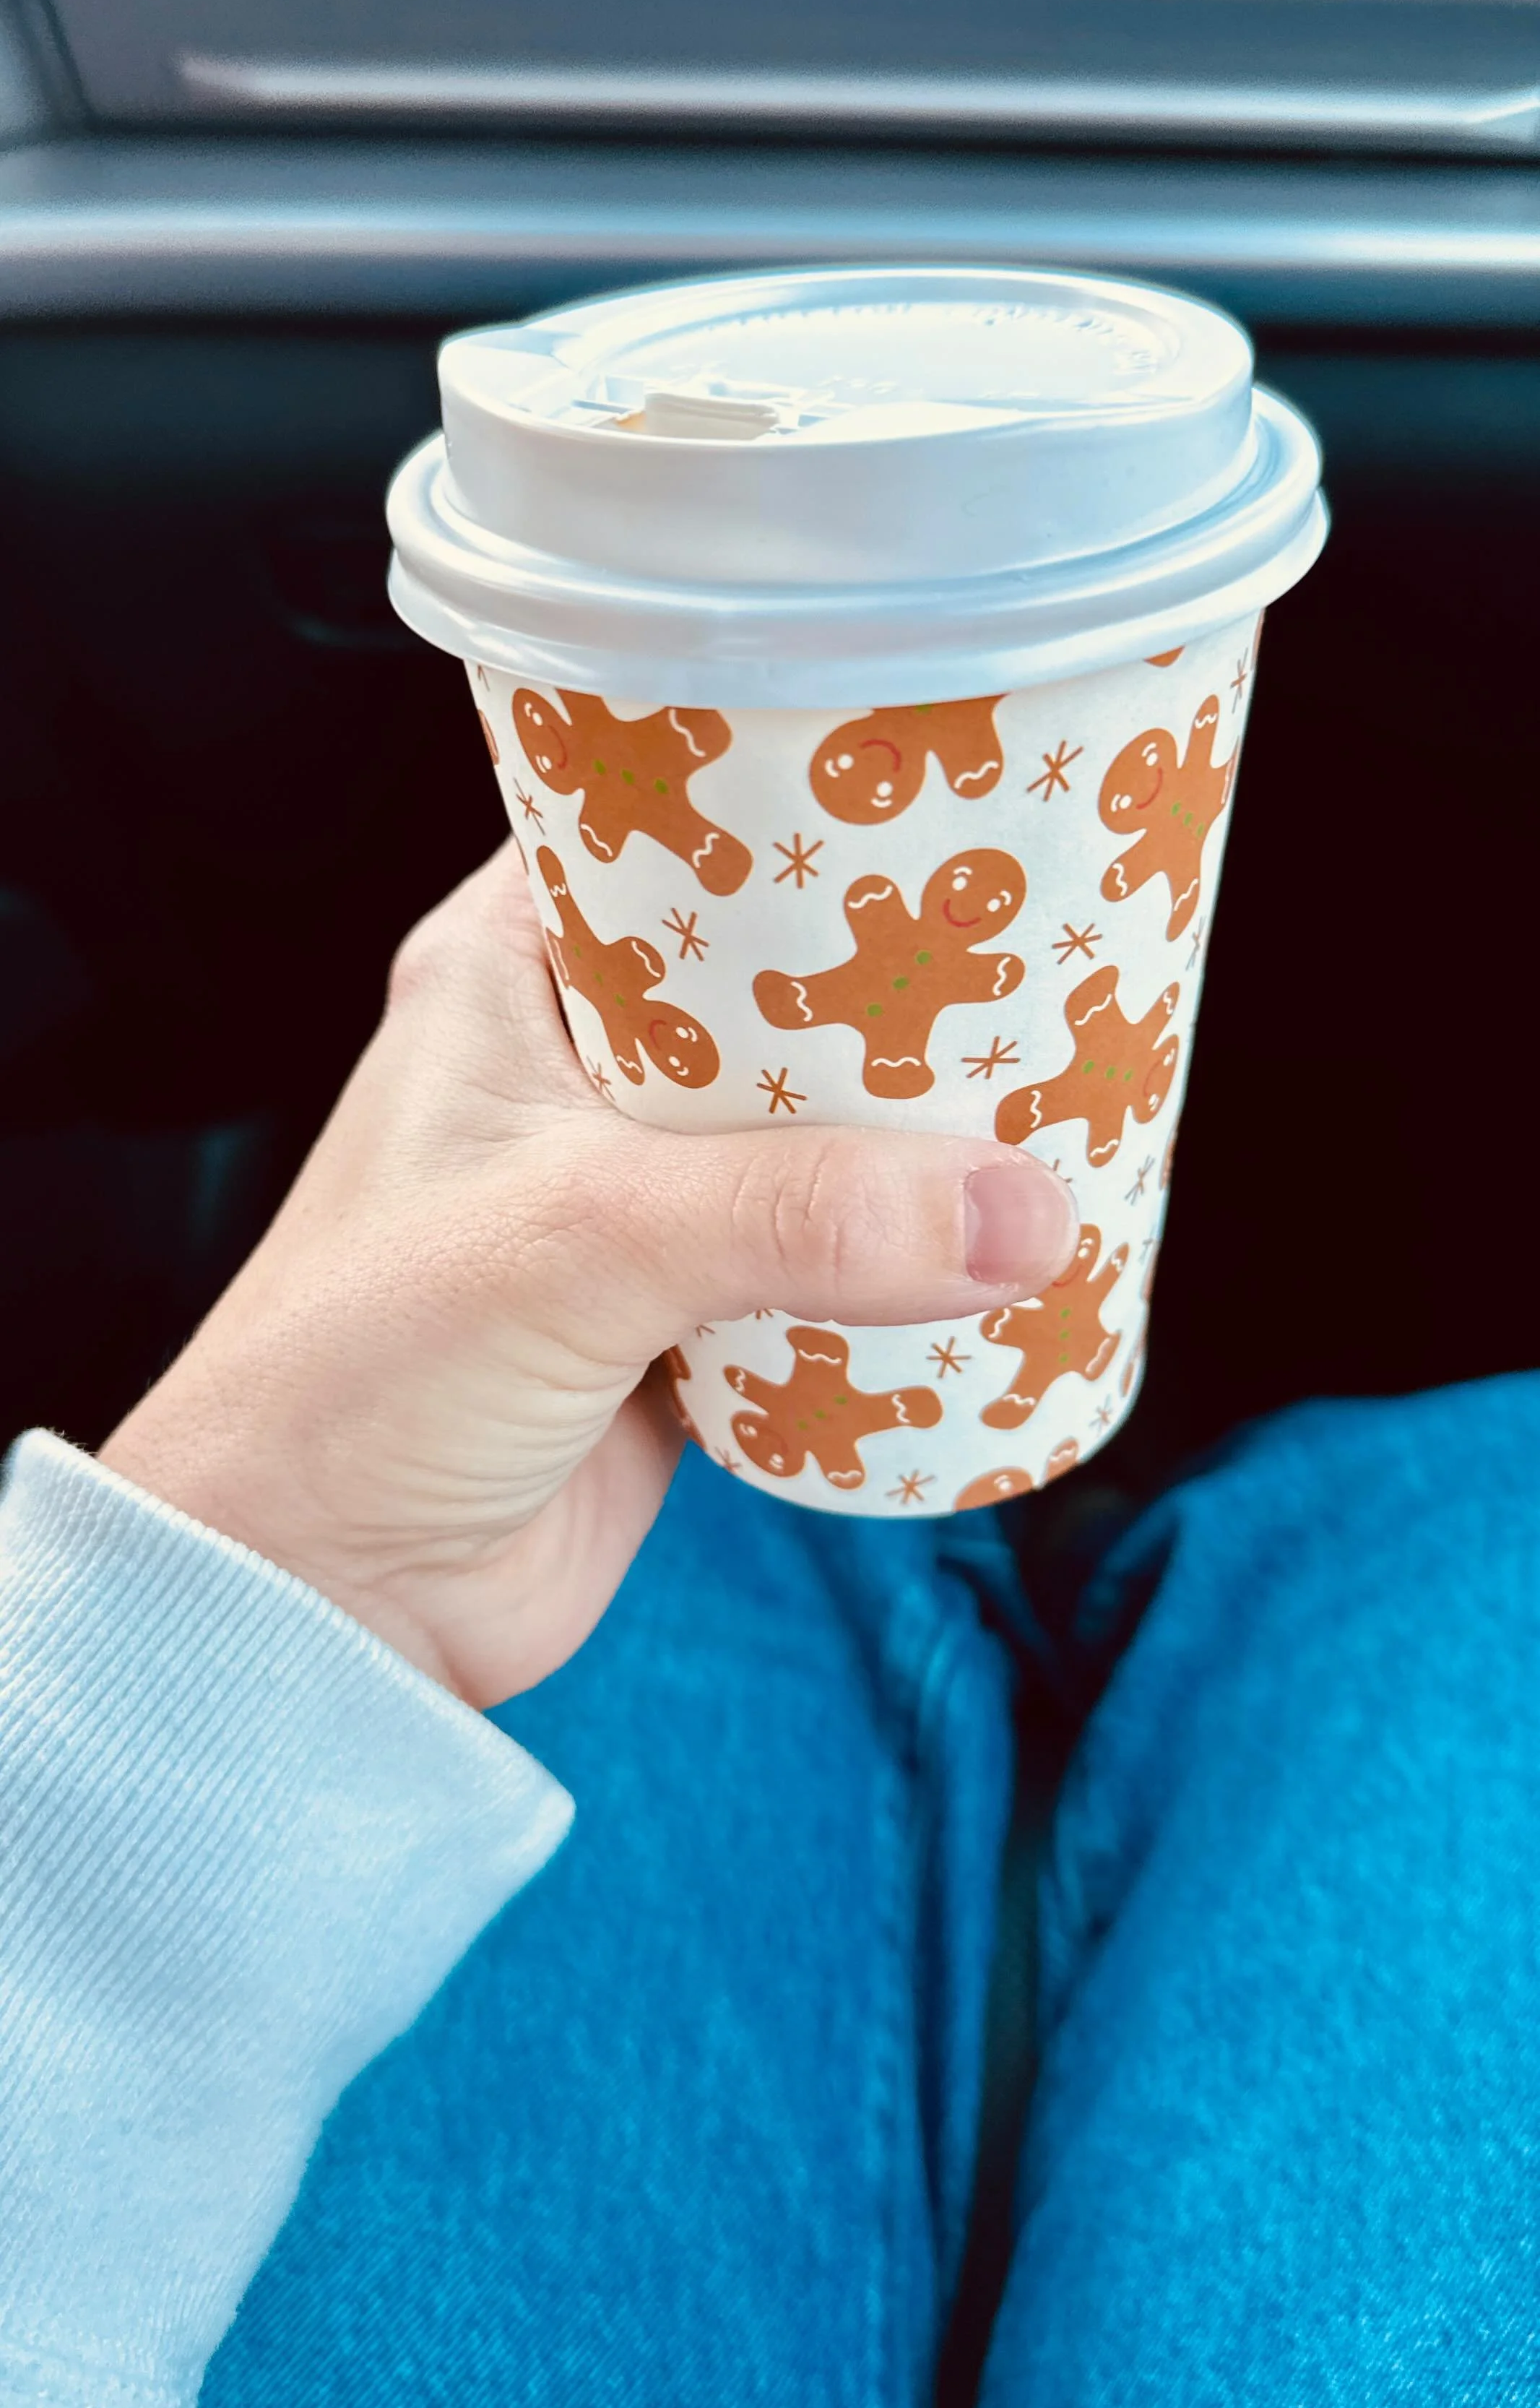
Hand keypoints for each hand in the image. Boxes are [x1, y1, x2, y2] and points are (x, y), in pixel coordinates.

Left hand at [101, 845, 1078, 1707]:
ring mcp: (636, 1202)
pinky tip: (1005, 1243)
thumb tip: (1026, 1212)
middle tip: (1056, 956)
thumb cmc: (363, 1373)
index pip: (675, 840)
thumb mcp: (585, 1240)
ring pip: (815, 1138)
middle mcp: (575, 1071)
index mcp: (509, 975)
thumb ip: (804, 1214)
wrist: (317, 1603)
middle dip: (905, 992)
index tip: (953, 805)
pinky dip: (904, 1264)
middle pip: (779, 992)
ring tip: (1069, 1092)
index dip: (806, 814)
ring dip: (918, 1138)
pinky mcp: (684, 1323)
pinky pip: (826, 1268)